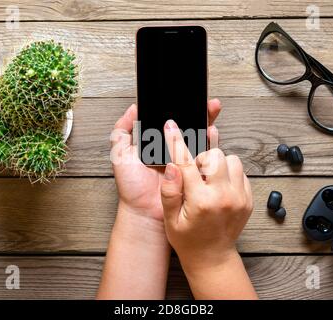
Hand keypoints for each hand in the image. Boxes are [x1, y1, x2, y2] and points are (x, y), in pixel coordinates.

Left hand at [110, 99, 220, 220]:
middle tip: (208, 104)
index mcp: (158, 145)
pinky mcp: (196, 174)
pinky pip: (205, 158)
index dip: (181, 110)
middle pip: (190, 128)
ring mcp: (187, 163)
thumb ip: (122, 131)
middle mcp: (174, 152)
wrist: (144, 213)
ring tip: (210, 114)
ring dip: (208, 127)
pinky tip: (212, 134)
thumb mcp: (120, 154)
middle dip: (201, 114)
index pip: (173, 123)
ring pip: (201, 140)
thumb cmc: (132, 188)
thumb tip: (132, 109)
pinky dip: (210, 146)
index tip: (188, 99)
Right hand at [160, 119, 252, 270]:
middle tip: (195, 174)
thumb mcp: (169, 219)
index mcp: (201, 201)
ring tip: (208, 181)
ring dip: (218, 164)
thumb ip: (169, 191)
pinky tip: (218, 187)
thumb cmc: (188, 239)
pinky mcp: (248, 198)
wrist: (212, 257)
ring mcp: (240, 197)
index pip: (187, 162)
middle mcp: (224, 196)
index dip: (176, 141)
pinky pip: (241, 172)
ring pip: (232, 160)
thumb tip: (172, 166)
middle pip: (215, 155)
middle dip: (202, 158)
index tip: (171, 126)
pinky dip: (229, 174)